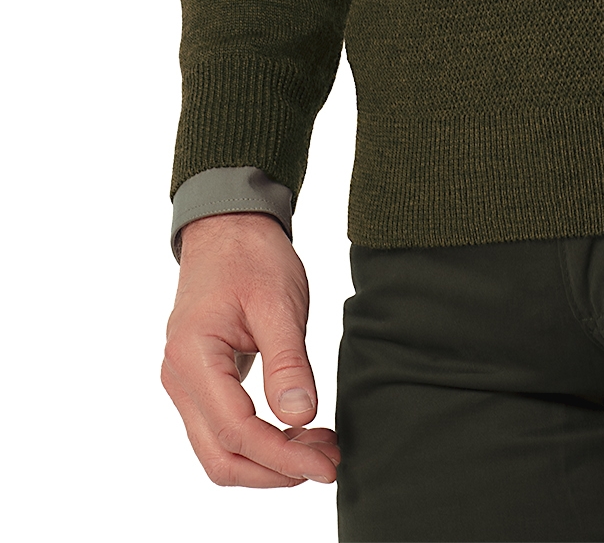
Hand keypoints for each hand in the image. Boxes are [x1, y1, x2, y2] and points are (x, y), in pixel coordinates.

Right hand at [162, 212, 339, 488]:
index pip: (236, 431)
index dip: (282, 457)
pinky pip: (223, 431)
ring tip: (319, 449)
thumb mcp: (278, 302)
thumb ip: (288, 361)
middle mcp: (179, 379)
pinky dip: (259, 444)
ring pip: (219, 452)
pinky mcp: (199, 385)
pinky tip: (297, 432)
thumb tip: (302, 417)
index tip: (326, 465)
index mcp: (193, 356)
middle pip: (221, 457)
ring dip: (269, 461)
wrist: (227, 228)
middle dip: (276, 470)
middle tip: (329, 462)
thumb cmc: (251, 256)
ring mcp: (185, 385)